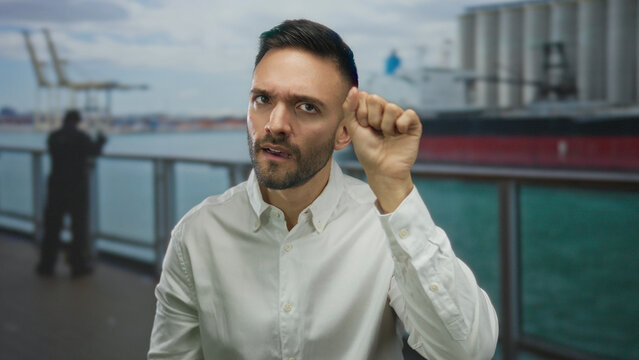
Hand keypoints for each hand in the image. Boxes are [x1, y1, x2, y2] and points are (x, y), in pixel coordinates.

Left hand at [342, 87, 421, 212]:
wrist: (381, 169)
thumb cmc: (367, 151)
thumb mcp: (353, 128)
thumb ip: (349, 108)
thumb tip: (354, 88)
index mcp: (372, 110)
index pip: (364, 96)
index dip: (361, 113)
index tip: (363, 127)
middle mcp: (386, 111)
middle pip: (376, 99)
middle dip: (372, 118)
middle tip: (375, 131)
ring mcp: (400, 117)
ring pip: (391, 107)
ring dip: (385, 125)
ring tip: (387, 136)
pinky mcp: (413, 125)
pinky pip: (409, 113)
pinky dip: (401, 124)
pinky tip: (399, 134)